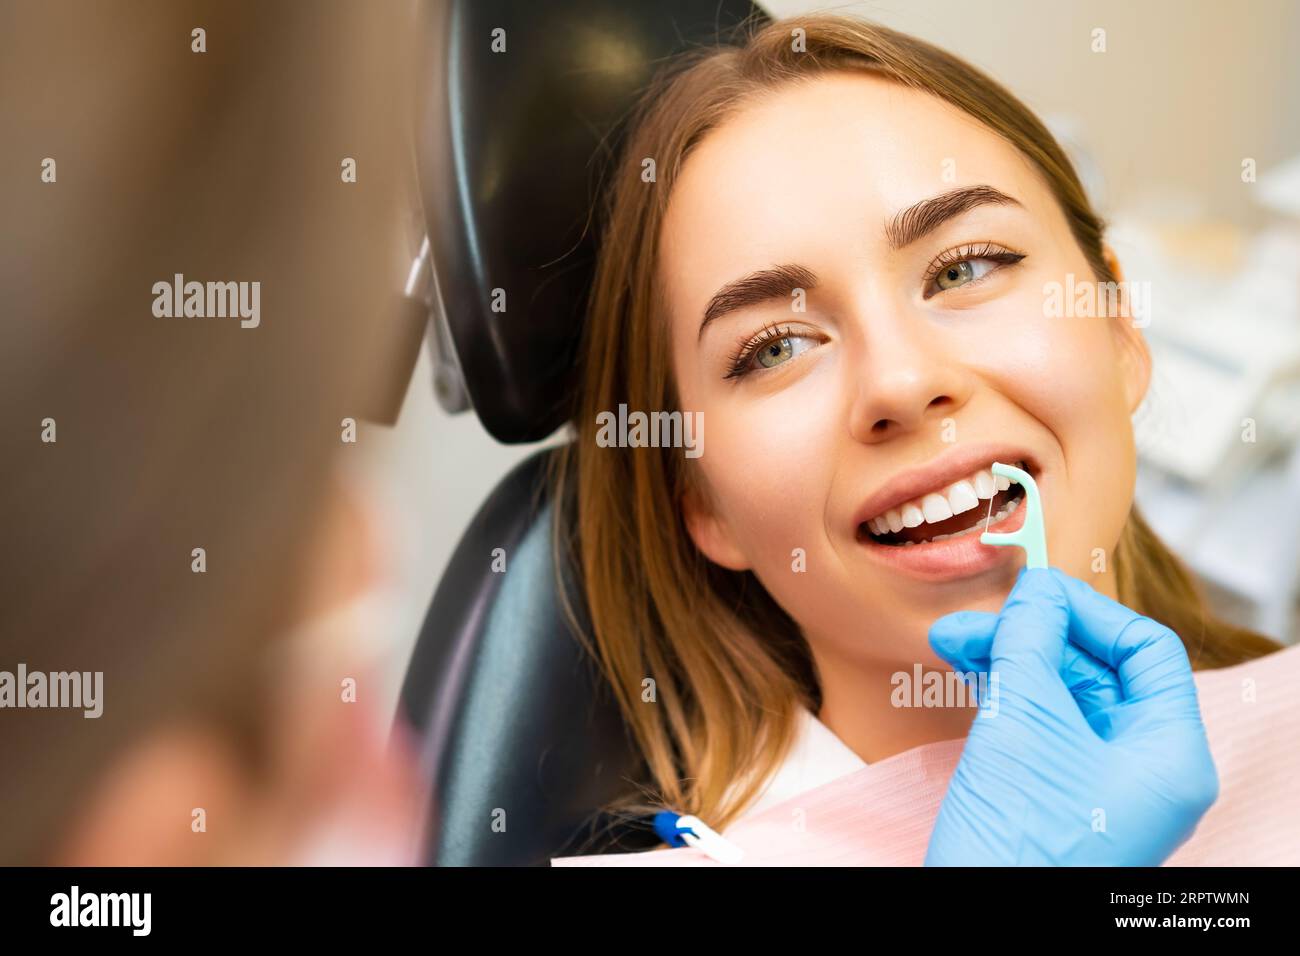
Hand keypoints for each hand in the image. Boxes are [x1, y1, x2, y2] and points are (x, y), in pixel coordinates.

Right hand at [923, 567, 1218, 865]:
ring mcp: (1099, 788)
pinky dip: (1004, 694)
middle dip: (1033, 635)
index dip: (1088, 612)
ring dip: (1008, 660)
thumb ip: (1034, 642)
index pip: (1146, 652)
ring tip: (951, 643)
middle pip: (1098, 670)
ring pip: (1060, 696)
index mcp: (1169, 755)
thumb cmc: (1018, 843)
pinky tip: (967, 674)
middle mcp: (1144, 770)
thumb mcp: (1026, 722)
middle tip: (973, 622)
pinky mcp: (1056, 799)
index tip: (1030, 593)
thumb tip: (1037, 588)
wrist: (977, 930)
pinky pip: (1039, 727)